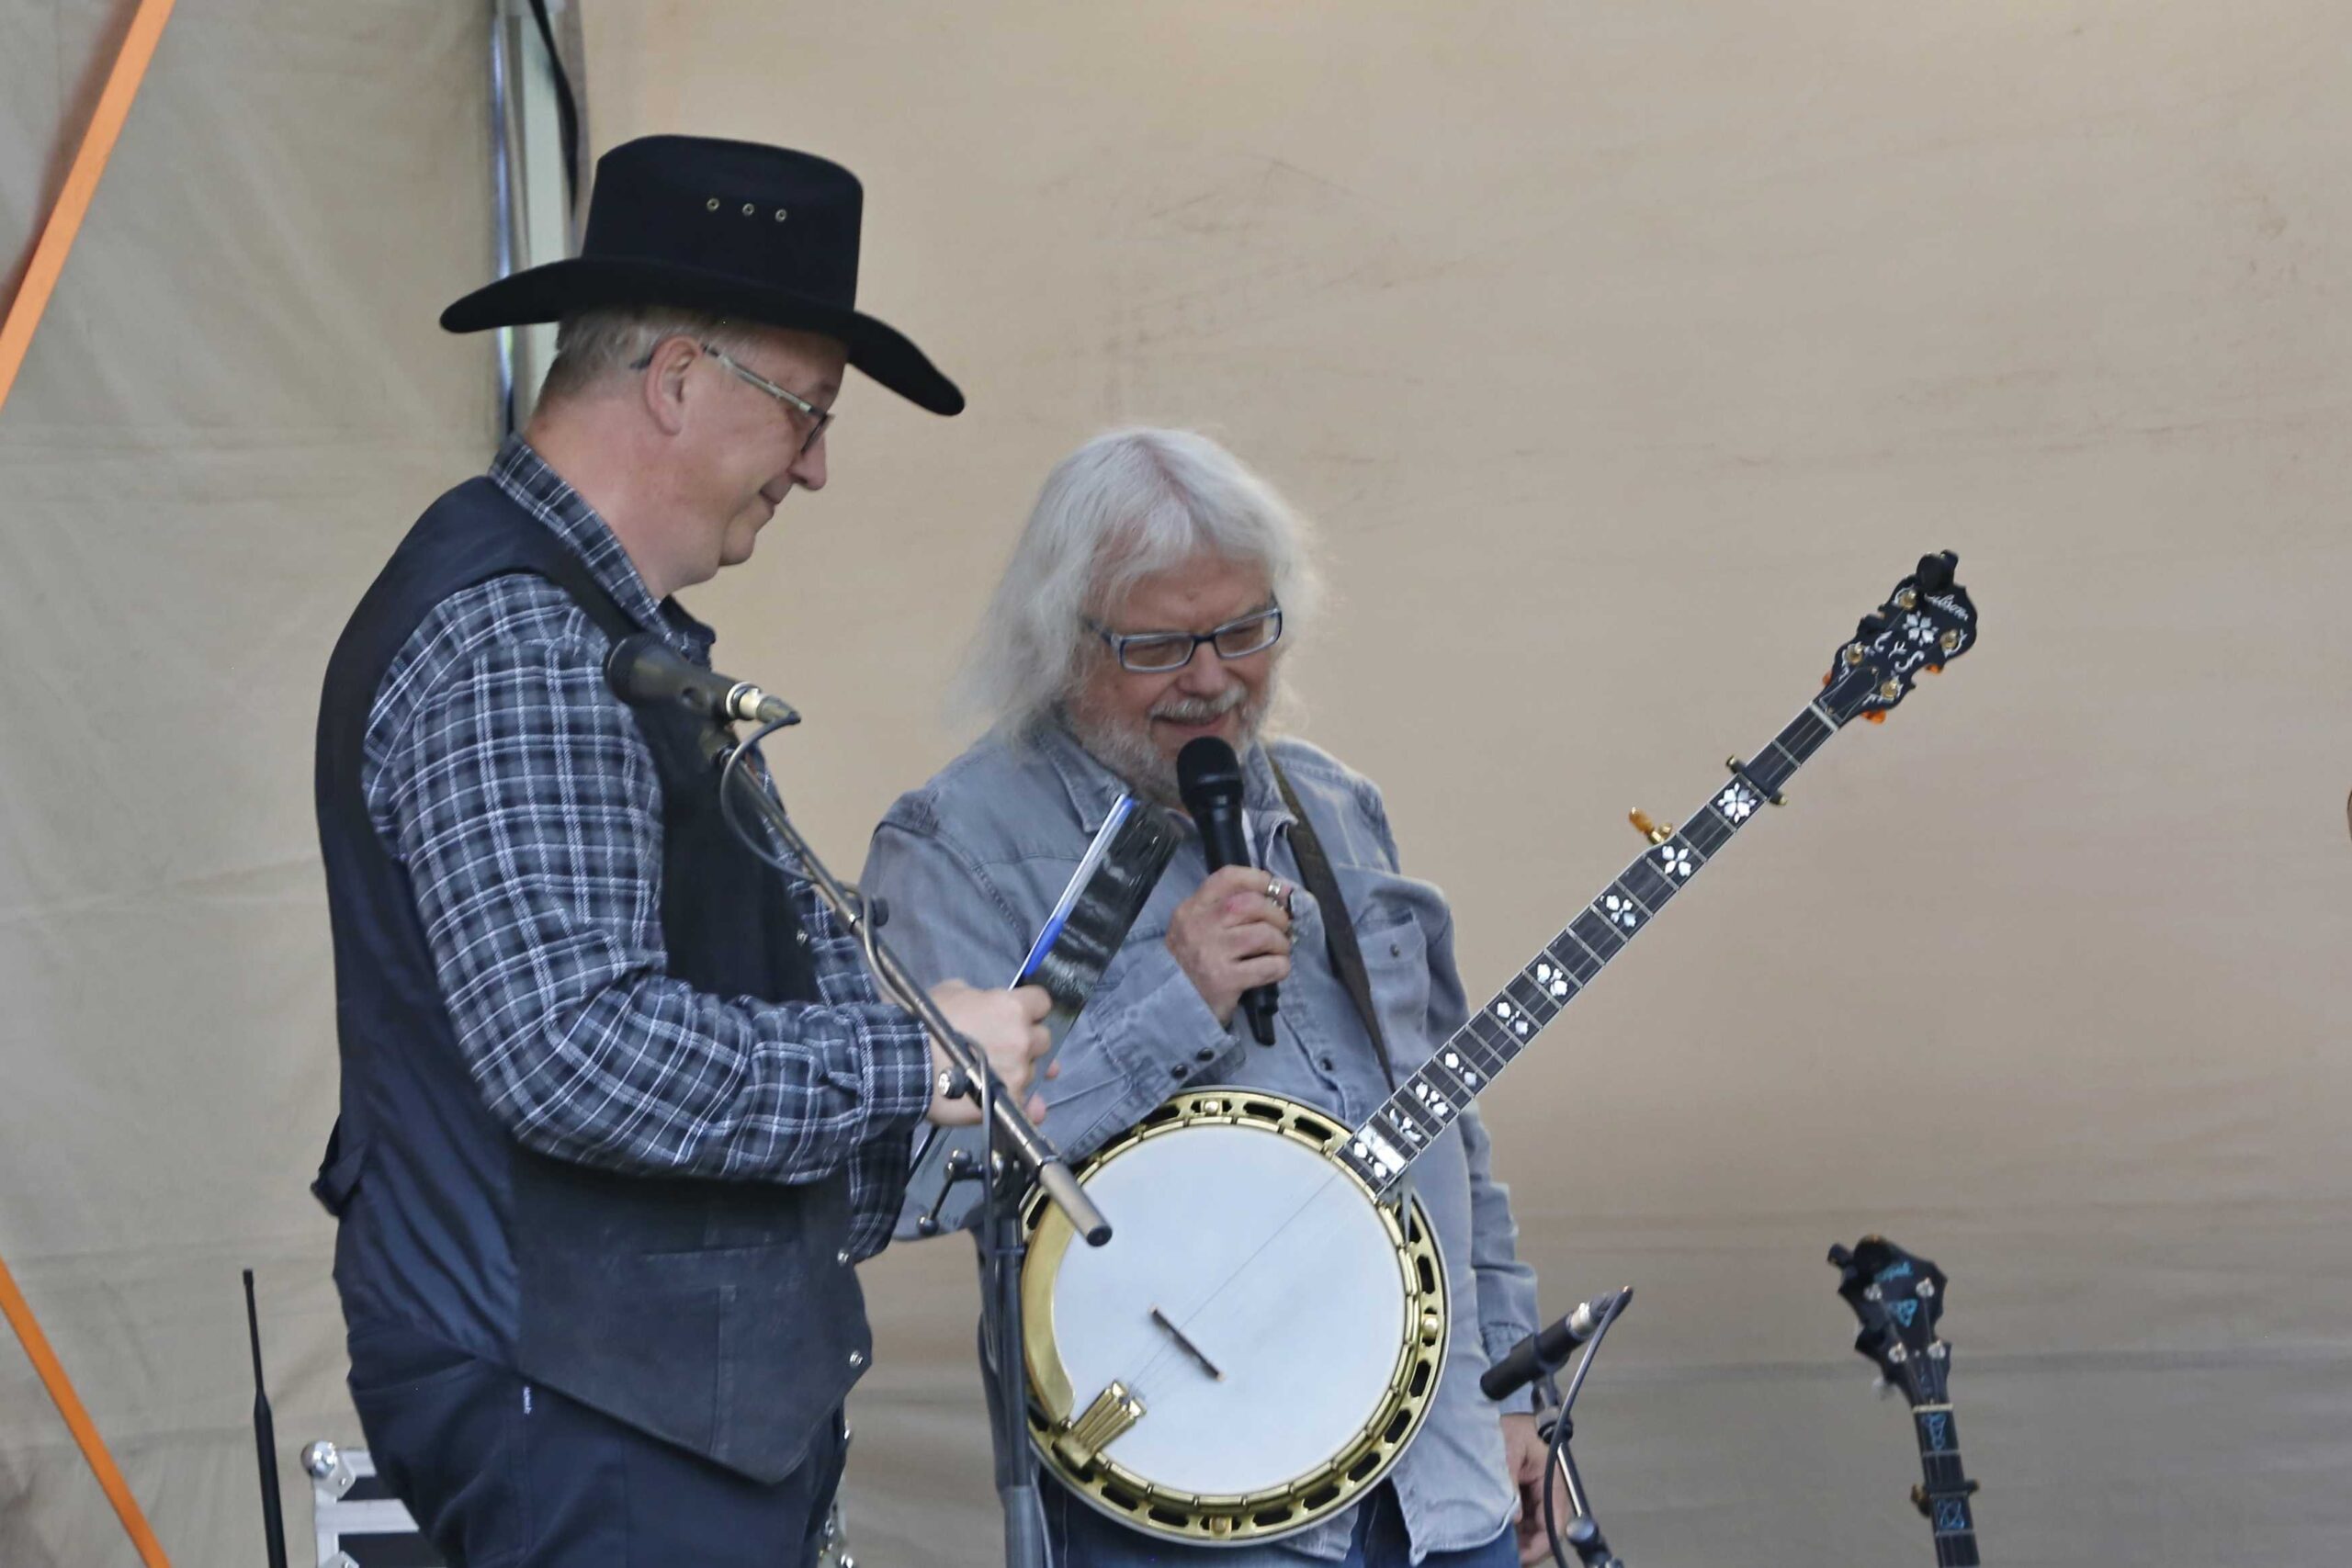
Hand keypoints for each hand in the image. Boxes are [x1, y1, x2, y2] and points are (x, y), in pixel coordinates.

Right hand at [924, 981, 1053, 1125]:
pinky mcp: (1012, 1101)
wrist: (906, 1065)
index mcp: (1012, 1008)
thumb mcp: (951, 992)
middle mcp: (1023, 1039)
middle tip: (1003, 1047)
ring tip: (993, 1076)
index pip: (1042, 1002)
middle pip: (1042, 1039)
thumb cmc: (924, 1023)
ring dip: (1018, 1071)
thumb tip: (987, 1003)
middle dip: (1027, 1041)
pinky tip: (1016, 1103)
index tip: (1017, 1015)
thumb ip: (979, 996)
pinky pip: (1029, 1103)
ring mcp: (1020, 1072)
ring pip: (1033, 1071)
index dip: (1031, 1009)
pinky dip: (1024, 1103)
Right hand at [1164, 864, 1293, 1025]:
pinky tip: (1275, 969)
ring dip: (1281, 942)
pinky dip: (1281, 966)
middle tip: (1281, 928)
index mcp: (1192, 909)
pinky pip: (1270, 966)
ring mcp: (1213, 953)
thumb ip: (1223, 909)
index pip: (1228, 878)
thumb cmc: (1189, 964)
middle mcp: (1201, 926)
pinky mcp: (1226, 980)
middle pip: (1252, 903)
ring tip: (1278, 951)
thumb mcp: (1193, 928)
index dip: (1259, 878)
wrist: (1170, 1006)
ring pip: (1265, 934)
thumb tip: (1276, 892)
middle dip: (1276, 914)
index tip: (1275, 889)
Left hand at [1504, 1411, 1570, 1564]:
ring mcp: (1534, 1487)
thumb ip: (1509, 1486)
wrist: (1477, 1412)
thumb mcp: (1504, 1452)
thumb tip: (1513, 1519)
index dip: (1542, 1543)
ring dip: (1521, 1538)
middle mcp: (1547, 1483)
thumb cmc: (1497, 1423)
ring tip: (1500, 1546)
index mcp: (1552, 1473)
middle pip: (1546, 1525)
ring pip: (1534, 1524)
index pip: (1556, 1519)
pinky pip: (1522, 1515)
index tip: (1523, 1557)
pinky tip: (1499, 1533)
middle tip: (1508, 1556)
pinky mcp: (1521, 1488)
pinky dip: (1513, 1528)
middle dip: (1529, 1544)